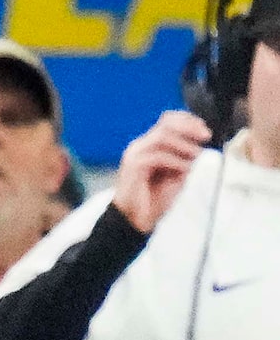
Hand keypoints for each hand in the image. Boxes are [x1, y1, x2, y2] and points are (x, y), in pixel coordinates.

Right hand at [115, 110, 212, 230]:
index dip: (188, 120)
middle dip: (190, 128)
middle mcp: (140, 146)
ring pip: (163, 136)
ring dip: (185, 145)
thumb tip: (202, 143)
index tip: (204, 129)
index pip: (167, 120)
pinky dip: (176, 161)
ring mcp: (135, 154)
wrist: (136, 219)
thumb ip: (185, 156)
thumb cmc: (154, 198)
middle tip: (205, 136)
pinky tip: (185, 169)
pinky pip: (159, 155)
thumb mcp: (177, 172)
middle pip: (166, 124)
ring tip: (196, 156)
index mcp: (149, 145)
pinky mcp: (134, 165)